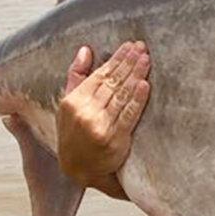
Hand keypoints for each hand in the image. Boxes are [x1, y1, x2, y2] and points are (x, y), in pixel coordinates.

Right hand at [56, 41, 150, 198]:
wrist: (79, 170)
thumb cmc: (74, 133)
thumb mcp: (67, 105)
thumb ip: (76, 76)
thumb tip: (86, 50)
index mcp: (73, 101)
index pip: (99, 75)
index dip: (116, 59)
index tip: (130, 46)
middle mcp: (85, 112)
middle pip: (112, 82)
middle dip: (129, 63)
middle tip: (143, 48)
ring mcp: (99, 126)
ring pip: (121, 95)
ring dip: (136, 75)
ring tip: (147, 60)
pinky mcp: (114, 139)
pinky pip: (128, 115)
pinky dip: (137, 99)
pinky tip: (145, 85)